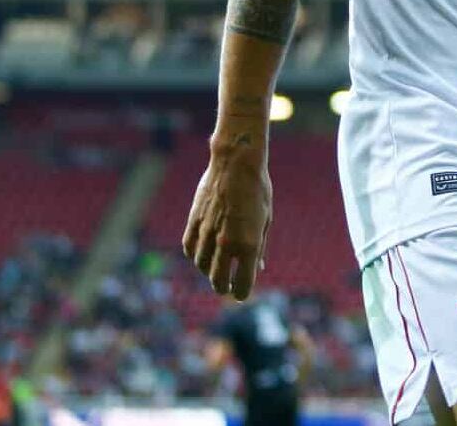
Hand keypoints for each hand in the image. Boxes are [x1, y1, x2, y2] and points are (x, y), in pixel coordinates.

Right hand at [182, 142, 272, 299]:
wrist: (236, 163)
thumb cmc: (257, 189)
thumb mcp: (266, 219)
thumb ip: (260, 247)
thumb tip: (257, 268)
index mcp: (248, 245)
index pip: (242, 286)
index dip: (242, 293)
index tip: (242, 291)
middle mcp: (225, 244)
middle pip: (218, 282)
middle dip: (223, 288)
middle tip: (226, 287)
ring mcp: (207, 234)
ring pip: (202, 267)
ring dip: (208, 271)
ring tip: (216, 266)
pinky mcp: (194, 222)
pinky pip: (190, 249)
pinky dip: (195, 255)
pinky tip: (203, 252)